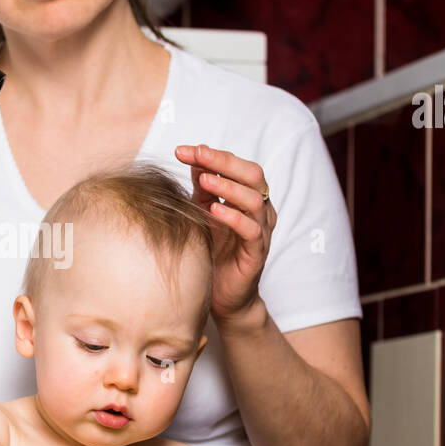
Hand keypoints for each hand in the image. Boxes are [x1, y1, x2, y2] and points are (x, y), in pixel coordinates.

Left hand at [174, 143, 276, 322]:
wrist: (223, 295)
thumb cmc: (215, 251)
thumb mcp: (205, 213)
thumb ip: (203, 188)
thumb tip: (194, 156)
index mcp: (249, 197)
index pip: (237, 166)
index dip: (213, 155)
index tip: (183, 150)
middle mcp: (260, 210)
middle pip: (253, 175)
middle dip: (223, 162)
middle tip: (197, 155)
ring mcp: (261, 231)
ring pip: (255, 201)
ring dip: (228, 187)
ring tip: (204, 181)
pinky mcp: (257, 254)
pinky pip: (251, 231)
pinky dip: (233, 218)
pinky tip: (214, 211)